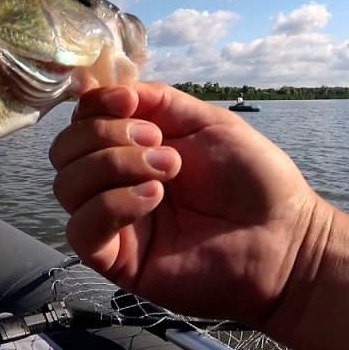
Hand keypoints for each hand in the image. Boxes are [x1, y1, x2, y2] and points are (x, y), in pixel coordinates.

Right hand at [48, 82, 331, 325]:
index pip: (79, 121)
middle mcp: (111, 182)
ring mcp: (110, 222)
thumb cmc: (254, 181)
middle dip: (104, 136)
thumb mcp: (206, 121)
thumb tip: (107, 89)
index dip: (94, 106)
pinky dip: (112, 205)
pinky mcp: (114, 260)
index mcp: (128, 148)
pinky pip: (81, 229)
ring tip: (167, 170)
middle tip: (157, 142)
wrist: (285, 238)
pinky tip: (153, 198)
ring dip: (113, 166)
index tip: (129, 102)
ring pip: (66, 185)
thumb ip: (157, 100)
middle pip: (63, 151)